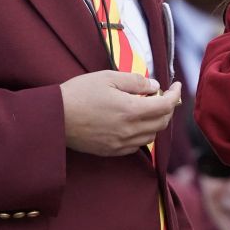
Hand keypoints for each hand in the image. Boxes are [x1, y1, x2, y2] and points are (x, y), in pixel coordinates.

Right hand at [58, 72, 181, 156]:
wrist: (54, 118)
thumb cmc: (79, 93)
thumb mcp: (108, 78)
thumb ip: (135, 82)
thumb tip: (155, 87)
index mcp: (131, 110)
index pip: (166, 106)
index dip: (175, 95)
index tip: (176, 86)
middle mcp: (130, 131)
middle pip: (162, 122)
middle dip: (167, 108)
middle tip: (162, 96)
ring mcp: (121, 144)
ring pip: (151, 136)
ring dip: (155, 122)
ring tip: (147, 108)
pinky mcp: (111, 151)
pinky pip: (137, 146)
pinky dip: (142, 134)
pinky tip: (133, 123)